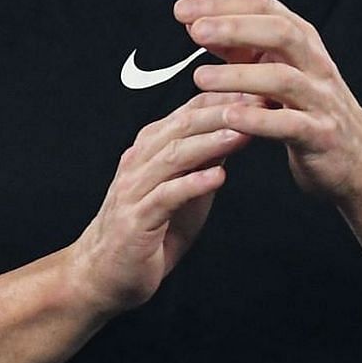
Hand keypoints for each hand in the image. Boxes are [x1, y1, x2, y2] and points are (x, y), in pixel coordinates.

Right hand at [63, 91, 255, 318]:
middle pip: (182, 127)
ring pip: (173, 156)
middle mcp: (139, 161)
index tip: (258, 89)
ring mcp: (135, 189)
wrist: (103, 273)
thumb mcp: (183, 189)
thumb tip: (238, 132)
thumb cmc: (148, 231)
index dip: (222, 99)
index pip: (187, 112)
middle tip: (257, 102)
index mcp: (150, 149)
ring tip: (242, 134)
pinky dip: (192, 184)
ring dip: (209, 142)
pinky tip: (217, 177)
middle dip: (222, 113)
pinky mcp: (136, 219)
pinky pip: (166, 197)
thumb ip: (203, 162)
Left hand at [175, 0, 361, 200]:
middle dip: (236, 28)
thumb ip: (240, 49)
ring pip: (283, 79)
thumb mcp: (277, 70)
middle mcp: (314, 64)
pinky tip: (229, 117)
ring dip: (239, 76)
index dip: (223, 3)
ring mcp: (321, 99)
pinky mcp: (321, 136)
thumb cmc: (308, 108)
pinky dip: (259, 120)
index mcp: (301, 41)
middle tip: (195, 31)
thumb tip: (196, 24)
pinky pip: (290, 124)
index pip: (264, 6)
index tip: (182, 9)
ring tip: (200, 77)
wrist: (357, 158)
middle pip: (280, 33)